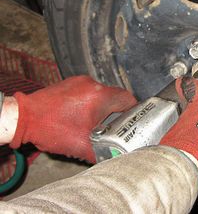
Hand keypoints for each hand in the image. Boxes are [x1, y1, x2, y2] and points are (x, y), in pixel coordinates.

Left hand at [10, 76, 136, 162]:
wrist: (24, 118)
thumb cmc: (50, 128)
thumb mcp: (81, 146)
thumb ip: (103, 151)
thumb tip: (116, 155)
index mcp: (99, 97)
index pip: (127, 98)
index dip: (133, 110)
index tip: (133, 119)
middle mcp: (92, 84)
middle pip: (115, 96)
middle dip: (116, 112)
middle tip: (114, 126)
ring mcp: (80, 81)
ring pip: (101, 94)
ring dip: (102, 107)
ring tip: (95, 122)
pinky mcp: (70, 83)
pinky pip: (88, 92)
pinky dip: (90, 103)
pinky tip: (81, 116)